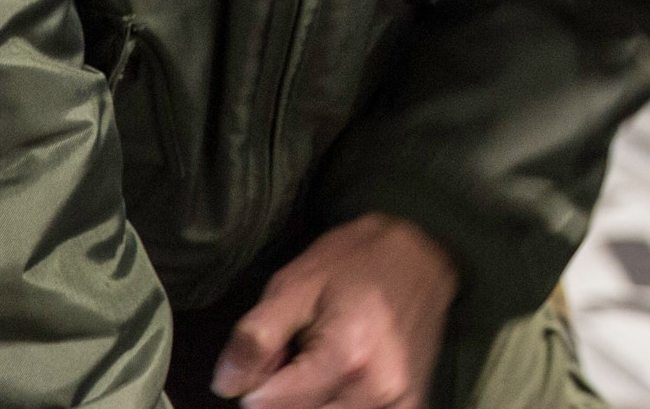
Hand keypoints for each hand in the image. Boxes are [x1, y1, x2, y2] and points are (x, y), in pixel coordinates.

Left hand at [211, 214, 459, 408]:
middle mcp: (376, 391)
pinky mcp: (411, 407)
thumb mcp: (295, 284)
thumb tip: (227, 385)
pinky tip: (342, 384)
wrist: (422, 255)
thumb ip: (256, 336)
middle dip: (283, 397)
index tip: (274, 354)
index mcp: (344, 356)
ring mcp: (399, 404)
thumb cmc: (355, 262)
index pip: (266, 406)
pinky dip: (340, 405)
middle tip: (296, 357)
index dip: (255, 381)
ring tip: (321, 367)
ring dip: (312, 403)